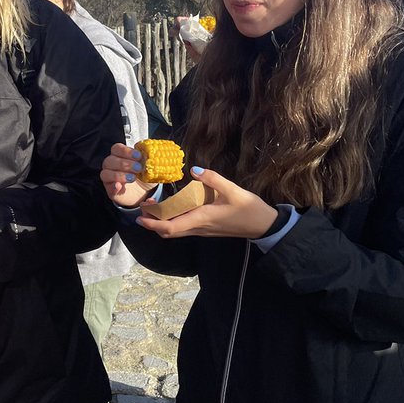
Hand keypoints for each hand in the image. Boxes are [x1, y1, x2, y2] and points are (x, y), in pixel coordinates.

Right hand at [100, 143, 158, 207]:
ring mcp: (109, 178)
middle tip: (138, 168)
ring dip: (119, 175)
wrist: (145, 191)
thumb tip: (152, 155)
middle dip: (125, 164)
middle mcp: (111, 165)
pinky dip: (114, 187)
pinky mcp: (110, 190)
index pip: (117, 149)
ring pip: (106, 173)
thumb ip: (148, 160)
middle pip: (110, 160)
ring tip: (132, 178)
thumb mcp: (149, 166)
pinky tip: (120, 186)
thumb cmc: (144, 175)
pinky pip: (108, 187)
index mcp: (120, 155)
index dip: (126, 151)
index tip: (138, 156)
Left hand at [135, 166, 277, 239]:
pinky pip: (184, 229)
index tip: (140, 216)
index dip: (153, 224)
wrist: (262, 225)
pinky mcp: (207, 229)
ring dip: (162, 224)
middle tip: (143, 210)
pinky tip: (172, 210)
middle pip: (169, 233)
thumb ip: (212, 178)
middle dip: (153, 224)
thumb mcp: (232, 189)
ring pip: (176, 232)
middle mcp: (199, 228)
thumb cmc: (248, 208)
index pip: (171, 227)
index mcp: (202, 218)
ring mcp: (203, 230)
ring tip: (153, 209)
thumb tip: (194, 169)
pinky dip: (173, 222)